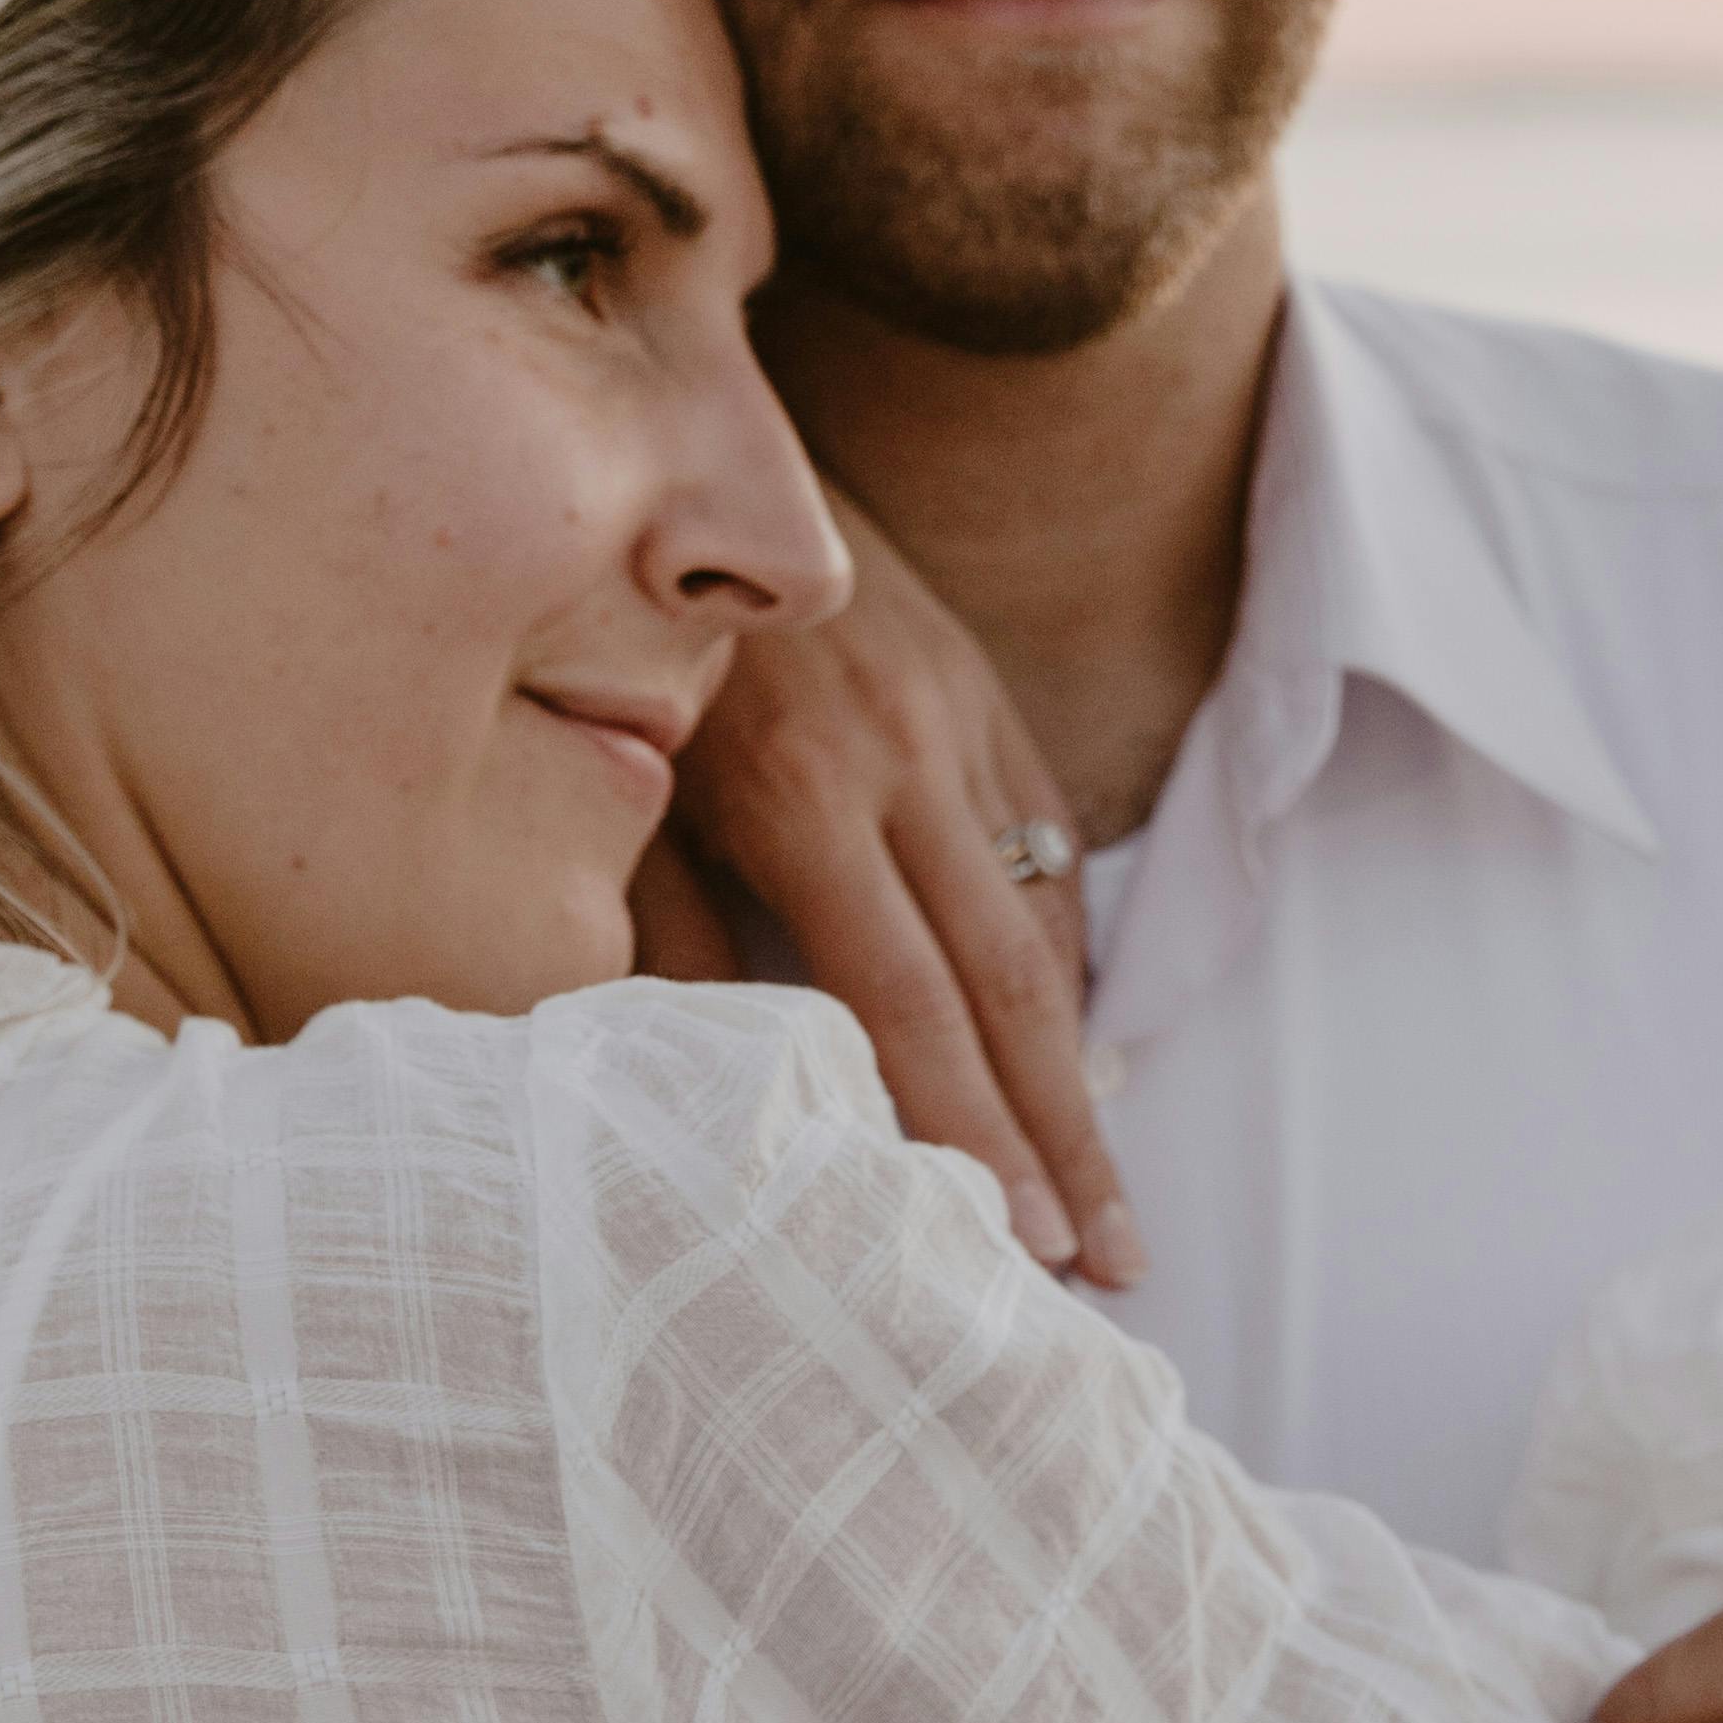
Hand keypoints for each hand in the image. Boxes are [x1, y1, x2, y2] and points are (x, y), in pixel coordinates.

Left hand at [649, 490, 1142, 1285]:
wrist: (695, 454)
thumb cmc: (617, 637)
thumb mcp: (610, 787)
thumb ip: (652, 935)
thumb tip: (687, 1091)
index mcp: (805, 796)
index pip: (909, 1005)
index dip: (971, 1133)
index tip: (1024, 1245)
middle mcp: (906, 764)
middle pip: (1011, 989)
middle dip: (1063, 1142)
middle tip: (1112, 1268)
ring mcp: (962, 726)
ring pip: (1045, 928)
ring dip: (1079, 1074)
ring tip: (1105, 1200)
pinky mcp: (987, 698)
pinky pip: (1046, 853)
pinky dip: (1064, 964)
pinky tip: (1071, 1055)